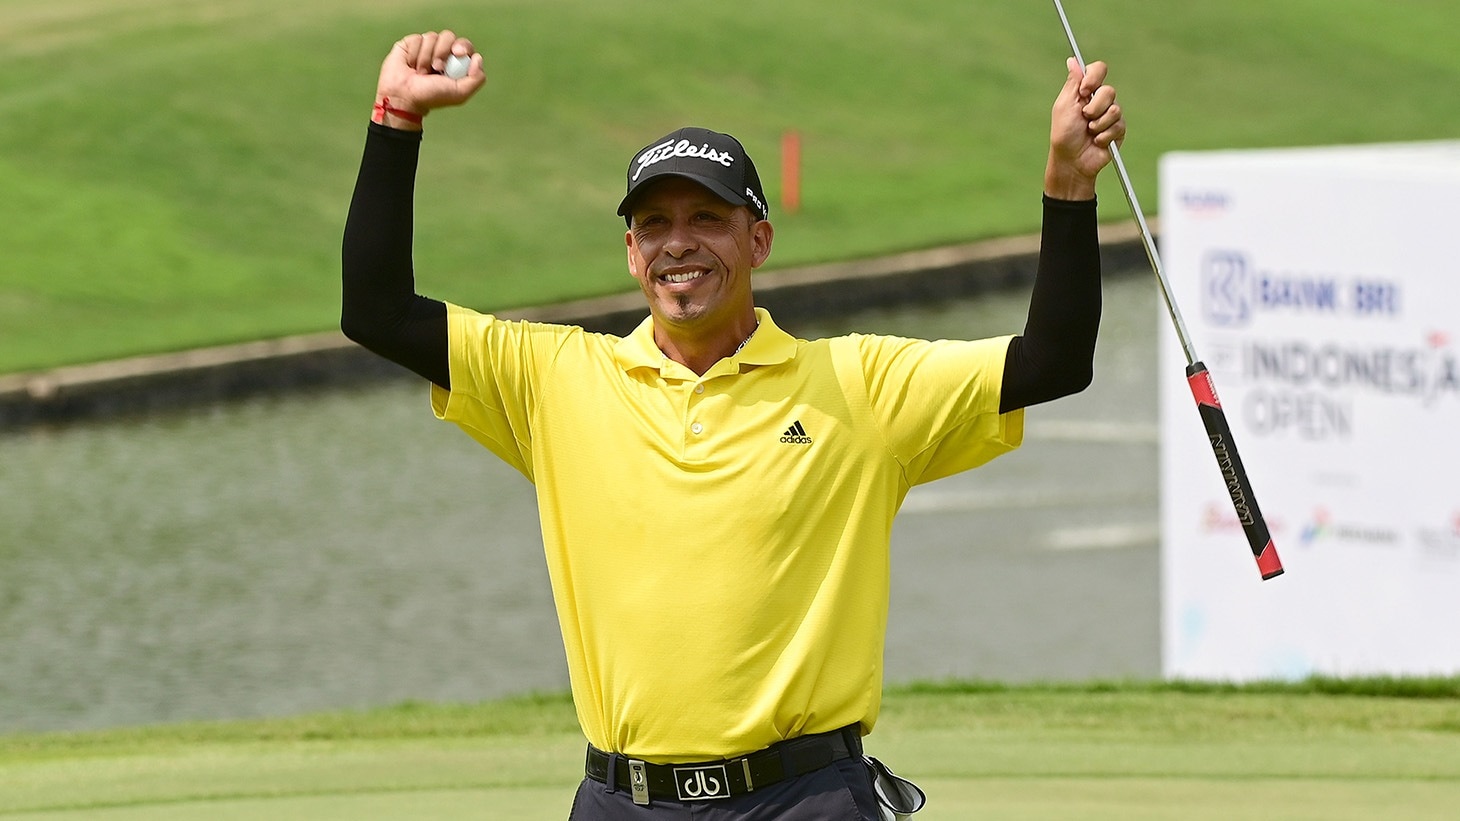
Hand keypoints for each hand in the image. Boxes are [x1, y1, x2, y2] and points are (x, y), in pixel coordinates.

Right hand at [373, 31, 486, 129]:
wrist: (403, 96)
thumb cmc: (431, 97)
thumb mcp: (459, 93)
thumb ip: (476, 79)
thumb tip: (477, 57)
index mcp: (455, 63)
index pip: (464, 45)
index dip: (463, 46)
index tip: (457, 53)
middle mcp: (441, 53)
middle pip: (448, 36)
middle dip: (443, 51)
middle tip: (437, 66)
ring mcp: (425, 47)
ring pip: (432, 37)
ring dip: (427, 57)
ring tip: (421, 73)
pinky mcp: (410, 44)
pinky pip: (417, 39)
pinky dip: (415, 54)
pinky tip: (410, 65)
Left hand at [1045, 57, 1125, 199]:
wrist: (1072, 161)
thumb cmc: (1064, 135)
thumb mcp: (1064, 106)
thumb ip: (1073, 83)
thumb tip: (1072, 60)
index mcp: (1085, 92)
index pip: (1098, 70)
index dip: (1094, 77)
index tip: (1084, 90)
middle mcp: (1099, 100)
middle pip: (1109, 90)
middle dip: (1095, 107)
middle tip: (1084, 117)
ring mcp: (1110, 115)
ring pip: (1115, 109)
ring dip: (1098, 123)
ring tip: (1089, 132)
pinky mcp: (1118, 129)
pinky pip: (1118, 125)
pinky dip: (1104, 135)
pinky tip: (1096, 141)